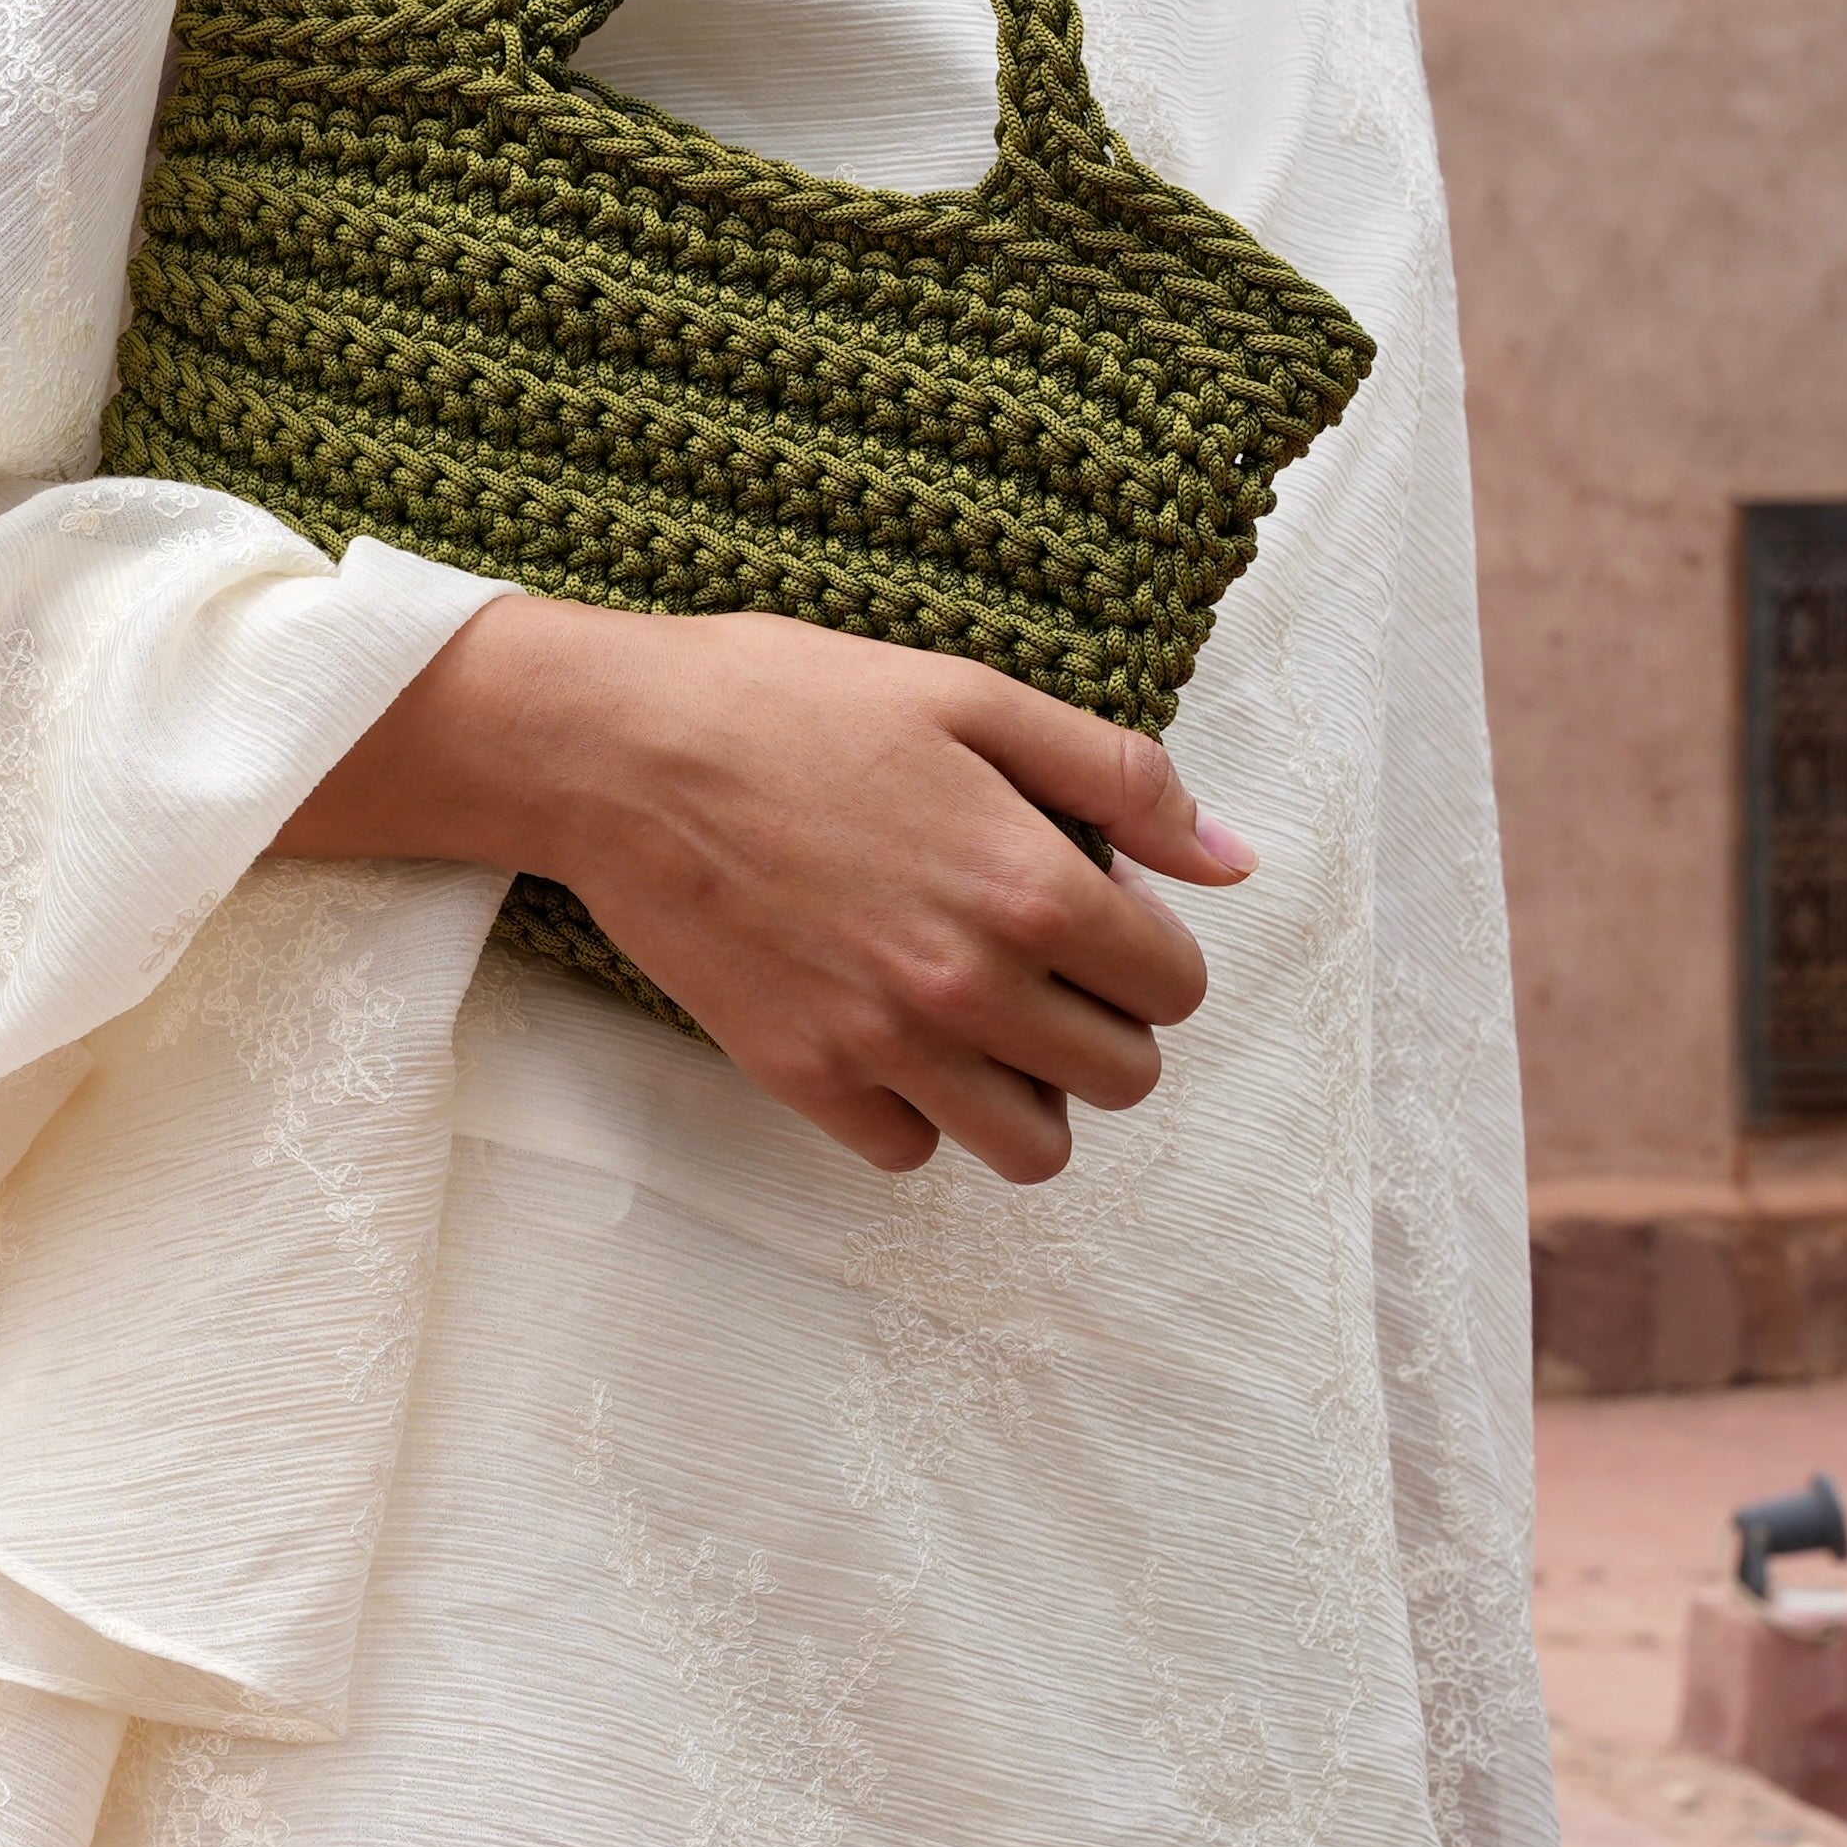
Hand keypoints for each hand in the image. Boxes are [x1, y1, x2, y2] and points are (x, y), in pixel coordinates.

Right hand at [279, 598, 1251, 1182]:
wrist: (616, 750)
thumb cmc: (787, 701)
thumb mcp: (970, 697)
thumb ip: (1118, 778)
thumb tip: (1231, 860)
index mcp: (1027, 884)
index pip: (1173, 987)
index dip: (1152, 950)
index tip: (1101, 919)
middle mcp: (966, 983)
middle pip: (1121, 1078)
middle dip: (1105, 1027)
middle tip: (1047, 971)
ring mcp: (880, 1041)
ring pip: (1029, 1148)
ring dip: (1031, 1095)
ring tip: (987, 1028)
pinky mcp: (799, 1073)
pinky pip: (907, 1150)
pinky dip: (918, 1112)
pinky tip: (894, 1039)